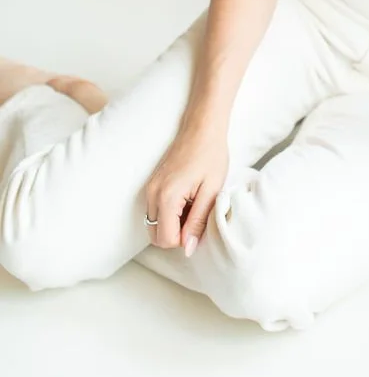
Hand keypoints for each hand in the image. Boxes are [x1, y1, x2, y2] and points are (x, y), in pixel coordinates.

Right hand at [143, 123, 228, 256]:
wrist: (202, 127)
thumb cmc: (211, 155)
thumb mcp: (211, 190)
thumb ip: (198, 222)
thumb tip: (188, 249)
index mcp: (166, 197)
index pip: (166, 239)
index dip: (185, 239)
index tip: (200, 222)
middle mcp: (152, 195)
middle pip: (156, 236)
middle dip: (177, 234)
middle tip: (197, 215)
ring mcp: (149, 189)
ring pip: (154, 225)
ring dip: (173, 224)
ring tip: (193, 205)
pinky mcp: (152, 185)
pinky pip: (155, 212)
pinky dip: (169, 214)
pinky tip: (187, 199)